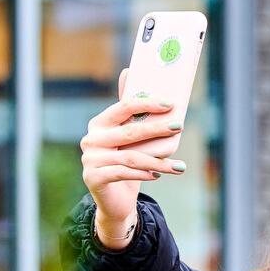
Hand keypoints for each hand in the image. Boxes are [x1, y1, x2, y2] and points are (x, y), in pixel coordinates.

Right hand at [81, 69, 186, 249]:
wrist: (114, 199)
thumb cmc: (125, 162)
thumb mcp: (129, 138)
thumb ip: (130, 110)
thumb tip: (128, 71)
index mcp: (99, 124)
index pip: (124, 108)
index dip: (147, 104)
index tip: (171, 104)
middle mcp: (90, 140)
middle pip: (130, 132)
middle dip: (157, 129)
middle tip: (179, 126)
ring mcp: (90, 159)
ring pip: (132, 157)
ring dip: (159, 161)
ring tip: (179, 166)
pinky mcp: (93, 178)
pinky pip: (124, 173)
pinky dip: (145, 174)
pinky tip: (159, 174)